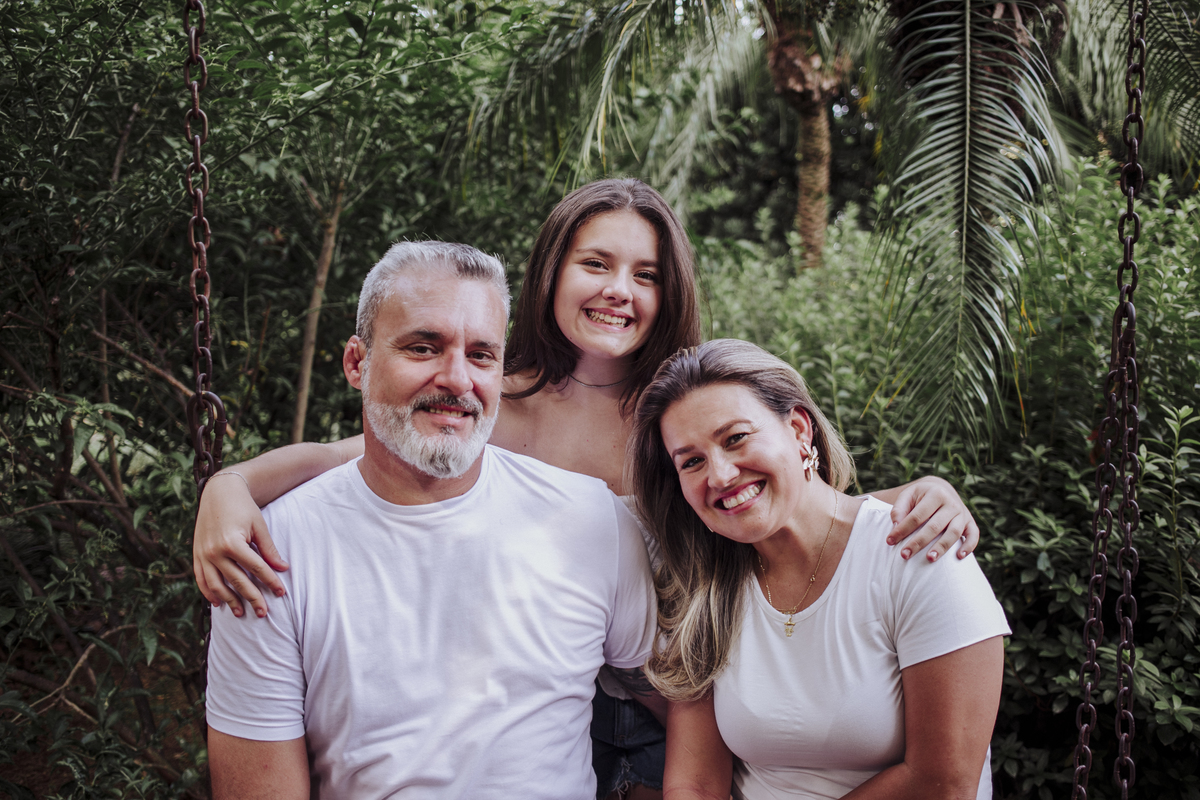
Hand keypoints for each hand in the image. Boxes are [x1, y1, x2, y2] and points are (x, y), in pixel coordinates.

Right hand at [193, 472, 288, 617]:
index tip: (281, 592)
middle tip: (263, 613)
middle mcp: (215, 551)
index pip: (256, 568)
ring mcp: (203, 554)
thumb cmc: (243, 507)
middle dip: (252, 598)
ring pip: (217, 585)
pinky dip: (209, 592)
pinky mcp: (196, 554)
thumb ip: (269, 549)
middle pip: (237, 581)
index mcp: (232, 543)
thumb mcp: (259, 525)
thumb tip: (283, 568)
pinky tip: (218, 603)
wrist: (219, 492)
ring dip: (229, 601)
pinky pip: (201, 579)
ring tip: (241, 613)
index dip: (270, 581)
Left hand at [885, 477, 978, 561]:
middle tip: (904, 555)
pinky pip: (973, 535)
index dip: (902, 530)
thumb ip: (899, 509)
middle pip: (934, 526)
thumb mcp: (908, 496)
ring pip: (954, 533)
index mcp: (935, 494)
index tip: (889, 541)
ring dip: (942, 547)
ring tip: (929, 559)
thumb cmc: (920, 497)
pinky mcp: (970, 523)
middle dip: (918, 542)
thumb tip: (896, 526)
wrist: (941, 489)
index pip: (917, 516)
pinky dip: (969, 546)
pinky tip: (959, 557)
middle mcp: (951, 503)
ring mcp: (962, 514)